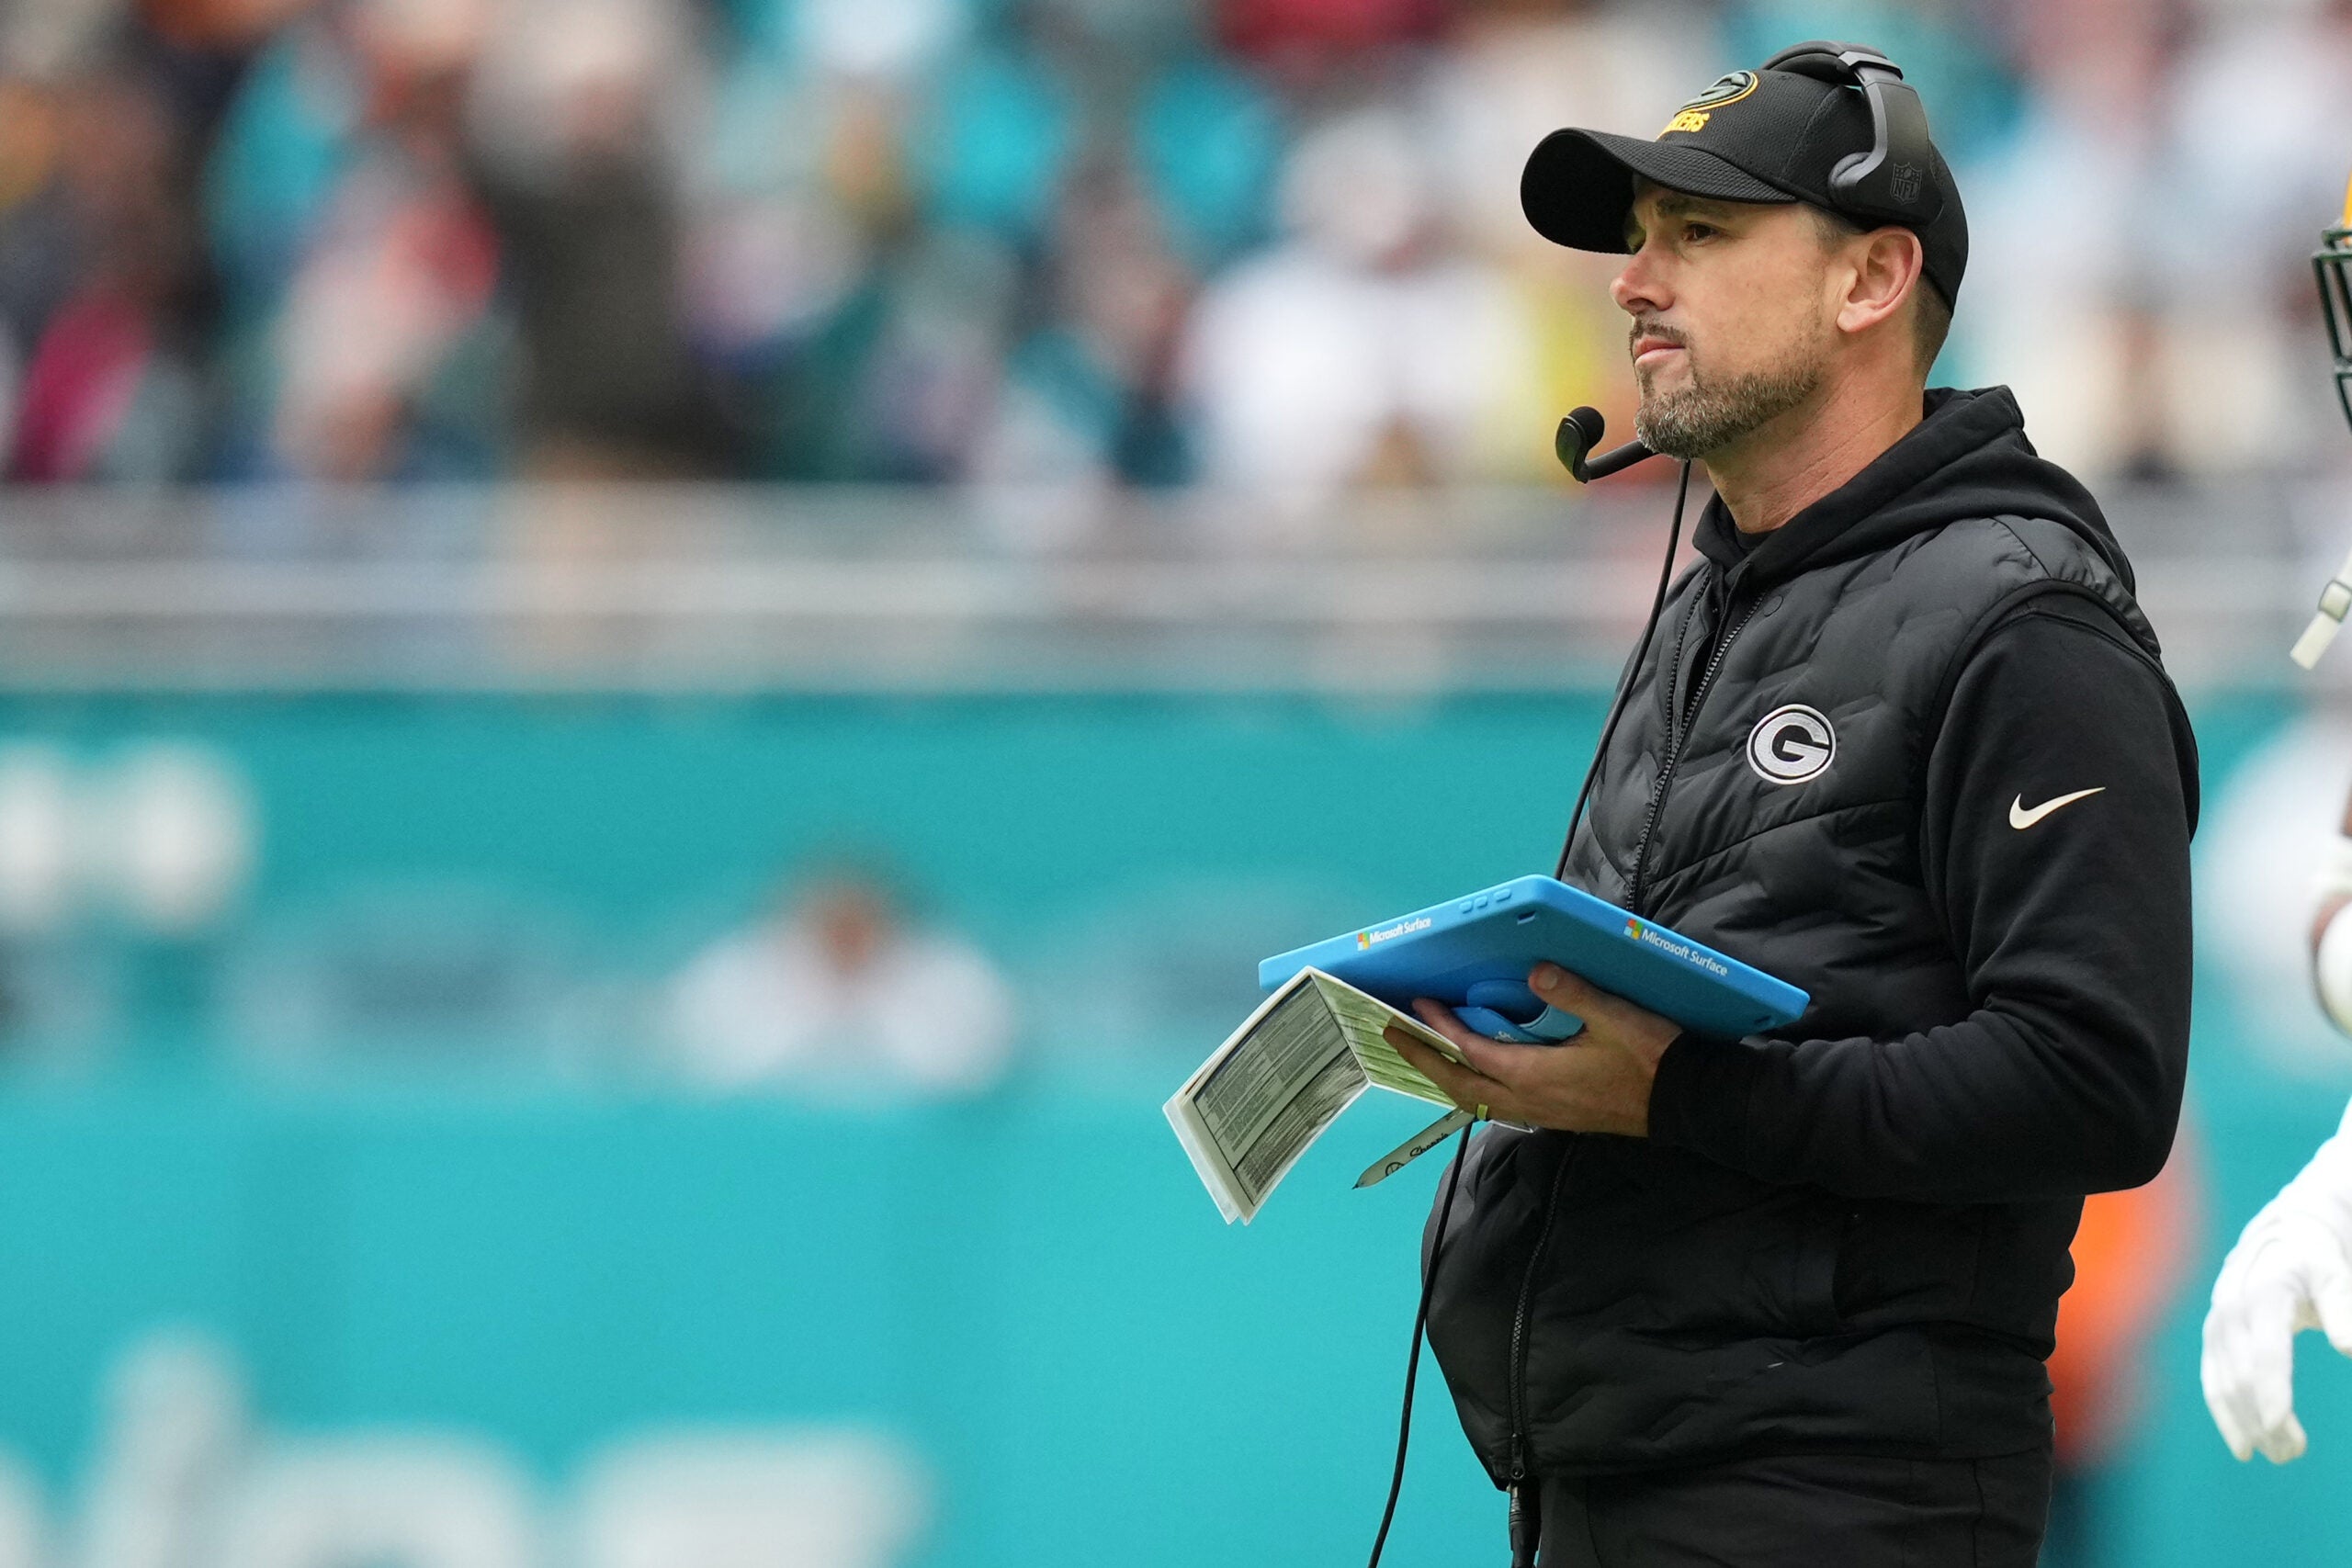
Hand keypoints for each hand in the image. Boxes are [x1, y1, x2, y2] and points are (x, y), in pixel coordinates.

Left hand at [1383, 963, 1680, 1136]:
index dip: (1441, 1028)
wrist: (1687, 1102)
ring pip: (1478, 1100)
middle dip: (1424, 1061)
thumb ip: (1573, 992)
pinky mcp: (1556, 1117)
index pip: (1472, 1051)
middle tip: (1395, 1036)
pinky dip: (1475, 1089)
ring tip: (1425, 1056)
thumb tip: (1535, 971)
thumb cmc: (1652, 1059)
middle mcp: (1531, 1101)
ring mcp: (1543, 1114)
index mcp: (1536, 1076)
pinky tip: (1477, 1076)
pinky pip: (1499, 1106)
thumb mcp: (1616, 1017)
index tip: (1416, 1006)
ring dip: (1446, 1078)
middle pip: (1460, 1085)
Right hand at [2202, 1204, 2351, 1462]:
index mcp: (2262, 1293)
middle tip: (2292, 1454)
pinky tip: (2244, 1444)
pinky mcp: (2213, 1335)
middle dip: (2263, 1418)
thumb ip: (2343, 1309)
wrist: (2282, 1229)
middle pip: (2242, 1375)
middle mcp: (2231, 1309)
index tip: (2282, 1430)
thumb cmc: (2317, 1255)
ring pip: (2223, 1382)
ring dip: (2246, 1423)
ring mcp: (2217, 1322)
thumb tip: (2350, 1351)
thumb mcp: (2335, 1274)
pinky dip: (2225, 1412)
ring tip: (2280, 1455)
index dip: (2272, 1393)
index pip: (2264, 1352)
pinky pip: (2213, 1379)